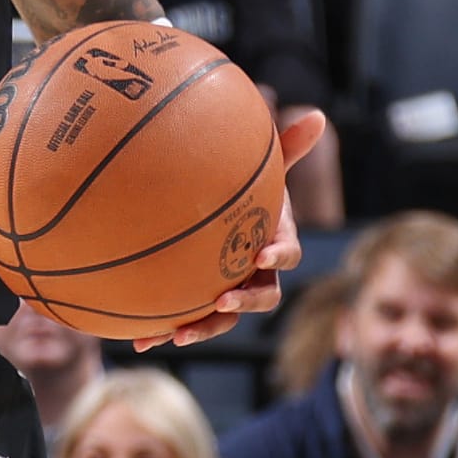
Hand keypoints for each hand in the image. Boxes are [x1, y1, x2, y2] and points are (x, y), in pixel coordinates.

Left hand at [135, 111, 321, 350]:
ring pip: (223, 319)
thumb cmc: (244, 189)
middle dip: (243, 304)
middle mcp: (254, 275)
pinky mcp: (197, 303)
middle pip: (261, 298)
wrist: (209, 213)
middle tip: (222, 301)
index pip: (287, 255)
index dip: (278, 258)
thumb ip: (287, 147)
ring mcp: (227, 292)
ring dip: (204, 328)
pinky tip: (137, 342)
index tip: (261, 256)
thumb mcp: (263, 167)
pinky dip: (161, 333)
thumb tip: (320, 115)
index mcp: (273, 243)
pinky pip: (182, 321)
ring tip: (179, 335)